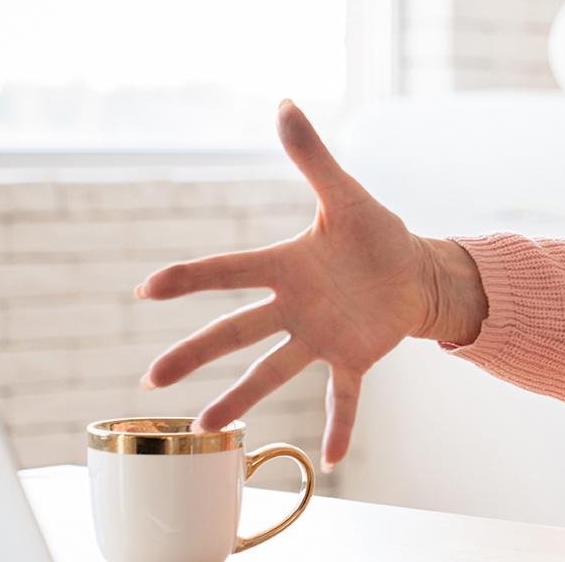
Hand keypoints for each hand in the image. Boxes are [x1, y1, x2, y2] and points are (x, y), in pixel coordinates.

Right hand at [136, 100, 486, 471]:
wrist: (416, 270)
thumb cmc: (374, 234)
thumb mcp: (347, 195)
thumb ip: (313, 156)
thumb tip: (285, 103)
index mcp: (286, 266)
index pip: (230, 272)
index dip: (190, 279)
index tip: (148, 289)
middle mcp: (294, 307)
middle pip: (236, 332)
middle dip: (195, 355)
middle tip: (151, 381)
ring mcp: (321, 337)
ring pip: (274, 371)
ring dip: (241, 398)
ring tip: (207, 429)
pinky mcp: (354, 358)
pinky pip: (344, 398)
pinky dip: (339, 428)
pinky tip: (328, 460)